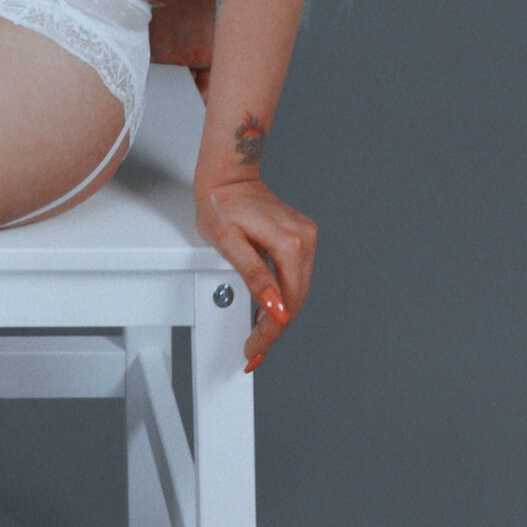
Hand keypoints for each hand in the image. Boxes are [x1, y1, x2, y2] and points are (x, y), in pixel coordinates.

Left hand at [193, 173, 317, 370]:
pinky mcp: (300, 237)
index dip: (271, 332)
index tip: (256, 349)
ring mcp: (305, 237)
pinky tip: (268, 308)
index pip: (287, 302)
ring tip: (258, 333)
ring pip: (297, 290)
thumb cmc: (221, 204)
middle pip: (296, 299)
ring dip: (280, 314)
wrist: (227, 176)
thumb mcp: (228, 244)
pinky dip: (282, 295)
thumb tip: (275, 307)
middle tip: (254, 348)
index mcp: (289, 242)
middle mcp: (304, 239)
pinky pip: (295, 275)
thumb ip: (254, 276)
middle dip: (275, 329)